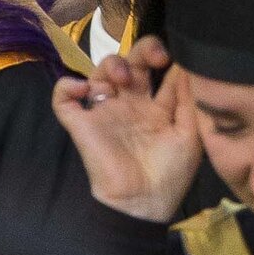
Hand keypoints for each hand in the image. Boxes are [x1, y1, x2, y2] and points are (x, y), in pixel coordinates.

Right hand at [56, 37, 203, 222]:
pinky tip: (84, 89)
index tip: (177, 58)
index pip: (158, 71)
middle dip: (142, 50)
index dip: (166, 57)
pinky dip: (67, 86)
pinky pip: (63, 99)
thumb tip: (190, 67)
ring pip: (98, 72)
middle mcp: (130, 105)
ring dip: (110, 64)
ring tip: (124, 79)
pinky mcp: (82, 124)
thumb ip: (188, 101)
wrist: (143, 204)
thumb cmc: (170, 174)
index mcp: (157, 108)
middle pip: (131, 63)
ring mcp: (105, 112)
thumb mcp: (189, 135)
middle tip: (154, 57)